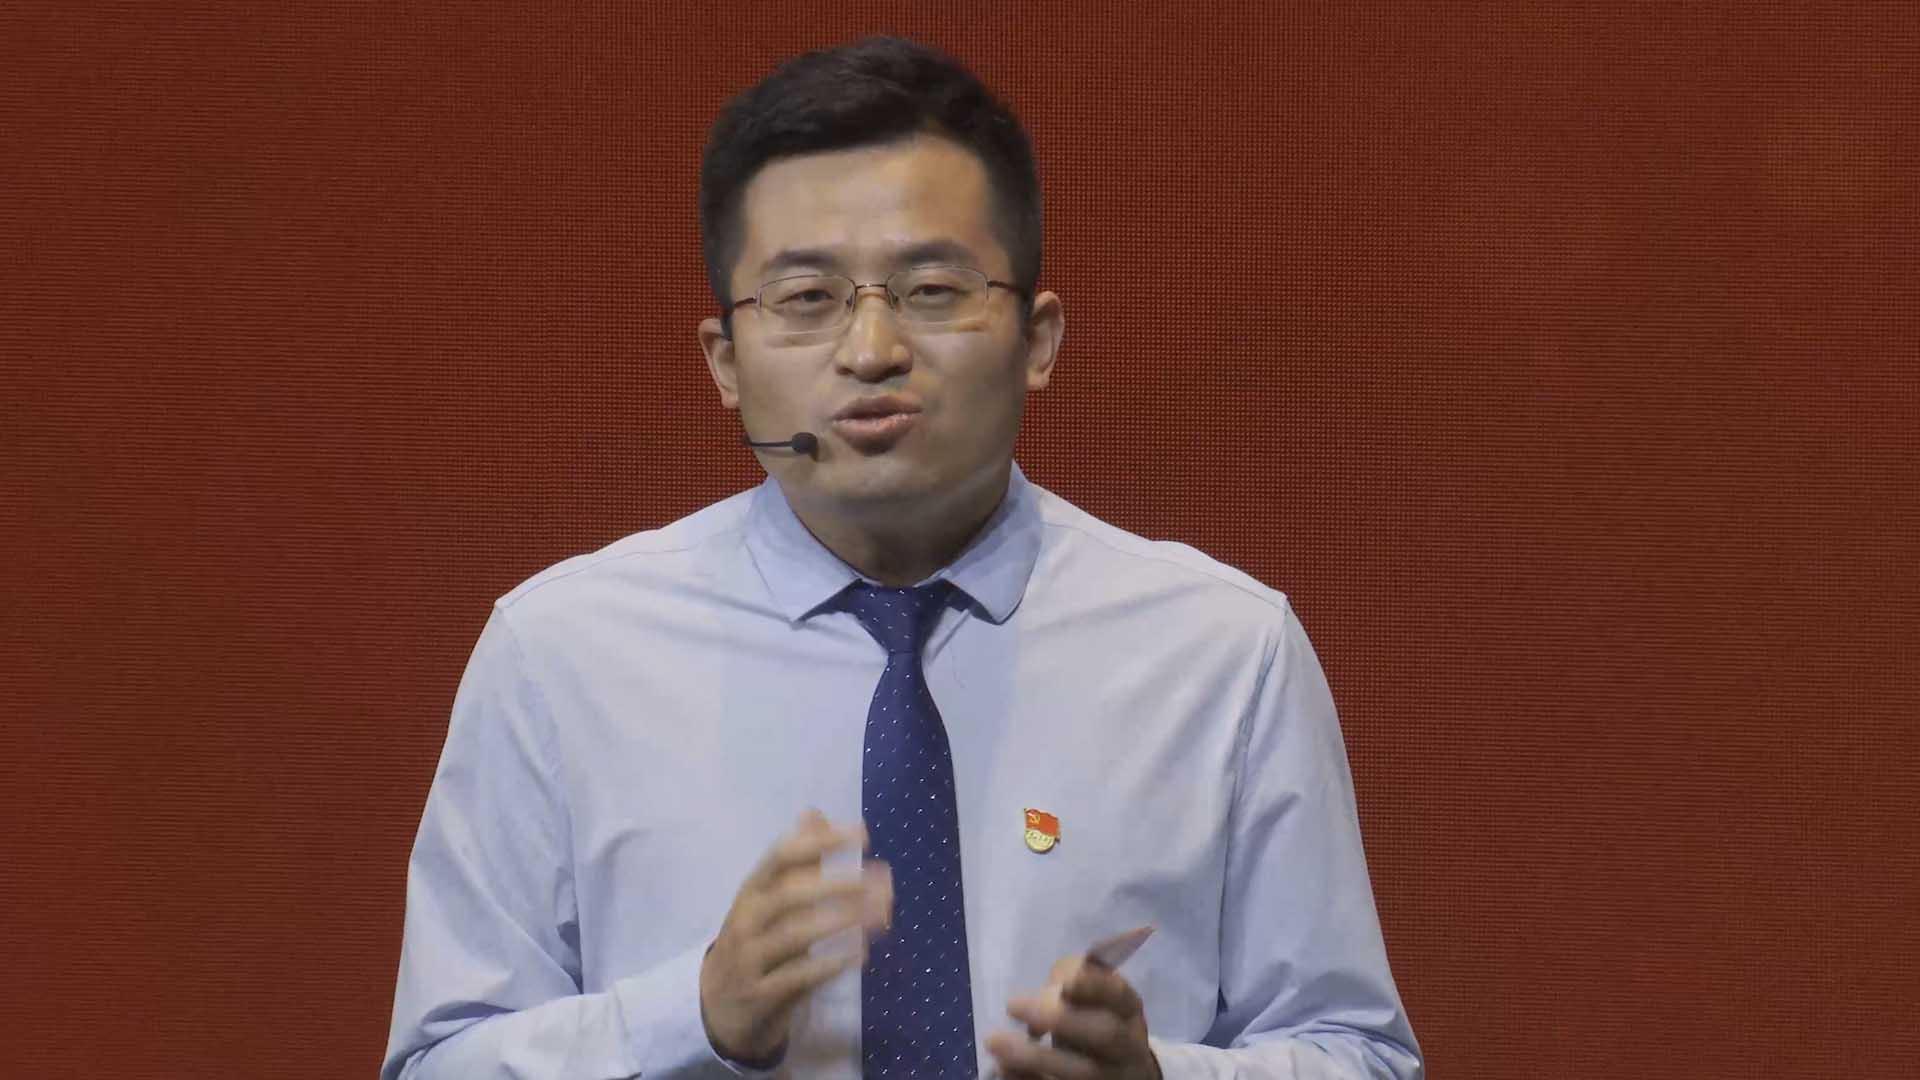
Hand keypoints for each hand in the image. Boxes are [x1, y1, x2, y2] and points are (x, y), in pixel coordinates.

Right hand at [699, 810, 891, 1064]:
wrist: (715, 1005)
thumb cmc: (753, 942)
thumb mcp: (767, 900)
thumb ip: (795, 861)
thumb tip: (814, 812)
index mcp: (752, 890)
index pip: (782, 855)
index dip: (821, 841)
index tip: (863, 834)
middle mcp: (747, 919)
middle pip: (790, 894)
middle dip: (838, 884)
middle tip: (883, 880)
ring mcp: (750, 957)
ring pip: (796, 933)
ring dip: (843, 921)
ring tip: (881, 913)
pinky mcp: (760, 993)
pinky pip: (798, 976)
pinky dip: (831, 963)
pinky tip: (861, 954)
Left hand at [986, 954, 1161, 1079]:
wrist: (1117, 1069)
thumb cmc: (1092, 1016)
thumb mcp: (1090, 990)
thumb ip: (1069, 977)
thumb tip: (1044, 996)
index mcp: (1127, 1009)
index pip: (1118, 995)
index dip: (1094, 988)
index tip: (1065, 984)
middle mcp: (1125, 1045)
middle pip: (1104, 1034)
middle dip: (1059, 1018)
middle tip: (1011, 1004)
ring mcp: (1108, 1075)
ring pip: (1080, 1072)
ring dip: (1034, 1057)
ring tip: (994, 1040)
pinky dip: (1026, 1079)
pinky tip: (1003, 1067)